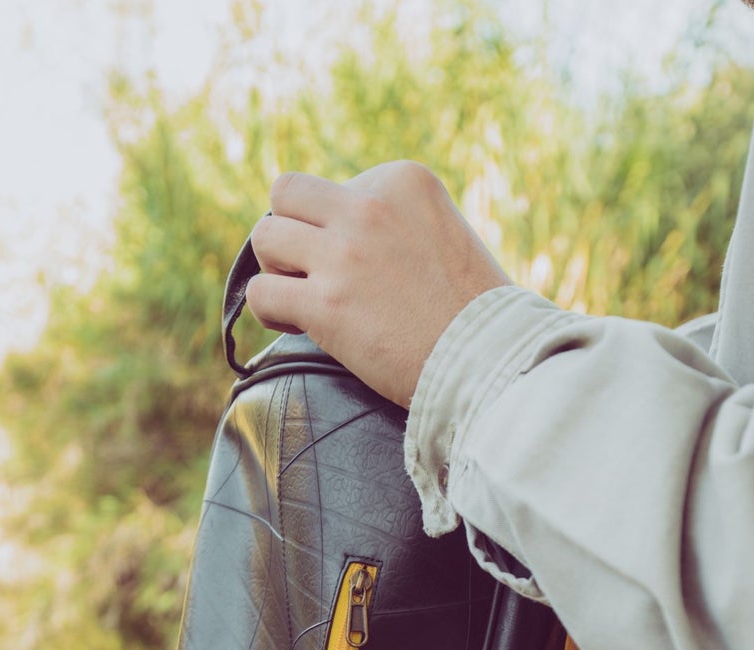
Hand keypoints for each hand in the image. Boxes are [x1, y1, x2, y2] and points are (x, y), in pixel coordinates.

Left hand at [246, 162, 511, 408]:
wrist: (492, 363)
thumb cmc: (479, 314)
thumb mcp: (446, 234)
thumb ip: (399, 221)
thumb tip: (345, 234)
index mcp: (403, 181)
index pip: (336, 185)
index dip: (336, 226)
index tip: (361, 265)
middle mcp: (369, 208)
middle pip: (287, 196)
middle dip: (292, 231)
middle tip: (311, 269)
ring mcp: (344, 255)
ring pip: (265, 237)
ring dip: (277, 269)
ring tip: (302, 297)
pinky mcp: (326, 305)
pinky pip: (262, 293)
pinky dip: (269, 310)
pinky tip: (294, 325)